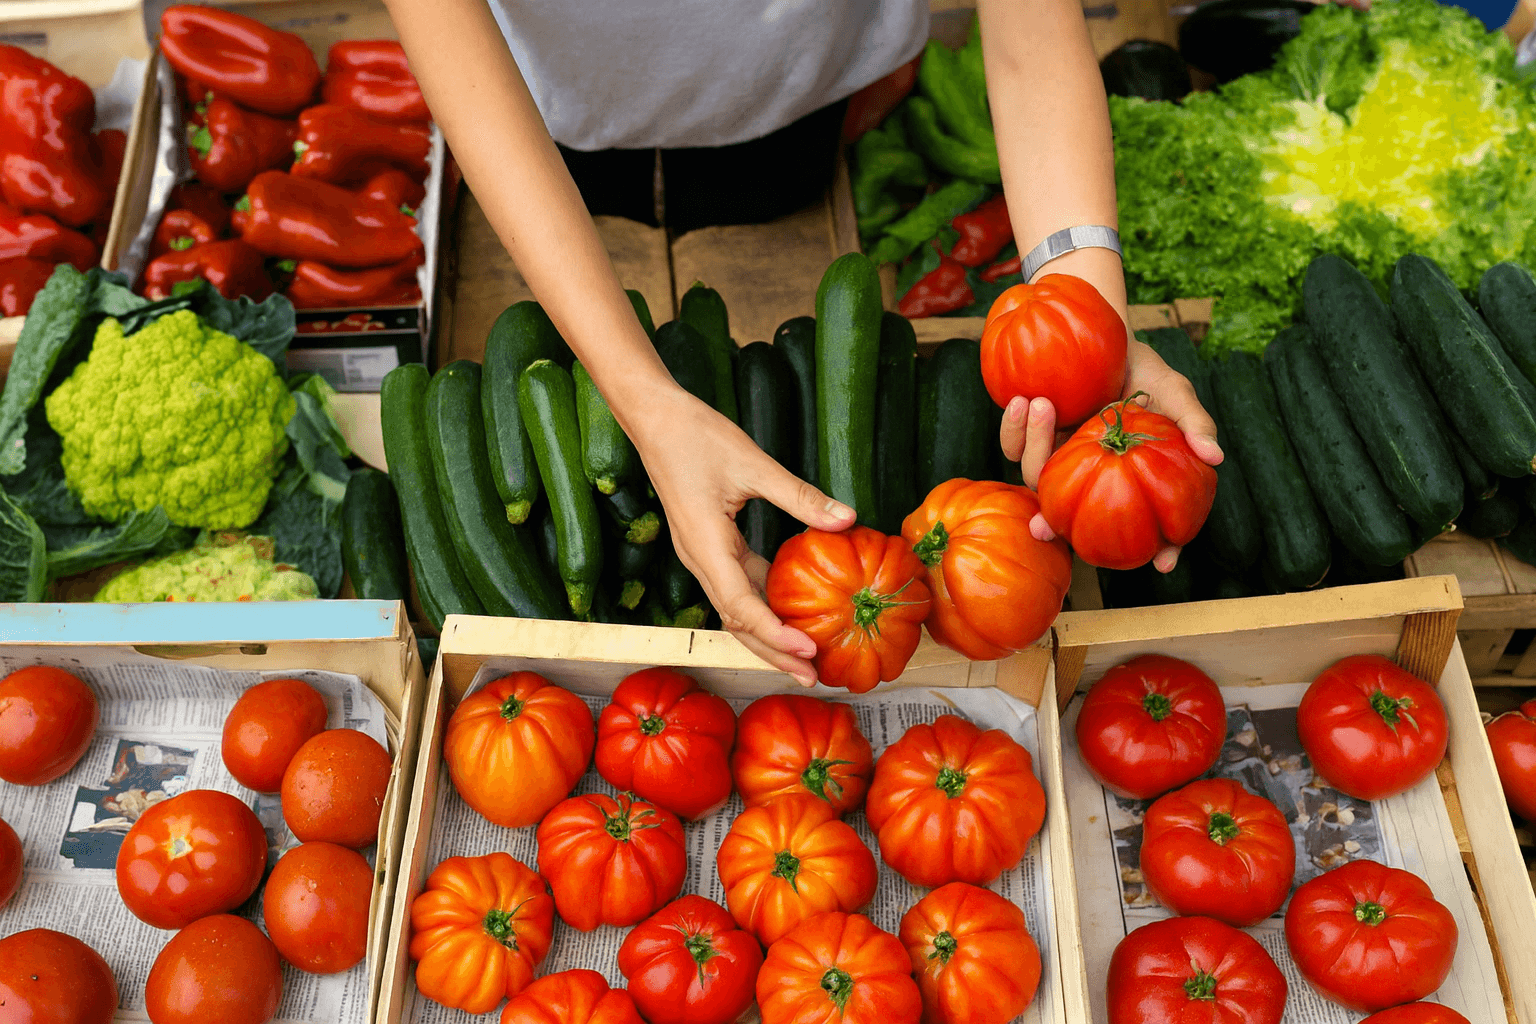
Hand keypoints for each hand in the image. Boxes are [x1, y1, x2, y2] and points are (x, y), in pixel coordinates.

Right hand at [629, 385, 855, 685]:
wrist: (654, 418)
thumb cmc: (696, 436)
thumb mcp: (753, 463)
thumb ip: (799, 496)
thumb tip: (847, 519)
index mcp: (705, 546)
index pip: (741, 607)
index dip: (775, 634)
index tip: (808, 651)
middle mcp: (698, 560)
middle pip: (736, 622)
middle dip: (773, 652)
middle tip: (813, 674)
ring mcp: (700, 556)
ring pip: (735, 609)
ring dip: (767, 635)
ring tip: (804, 657)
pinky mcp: (707, 546)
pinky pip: (736, 586)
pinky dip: (762, 606)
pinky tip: (791, 612)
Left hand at [998, 338, 1222, 570]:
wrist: (1105, 335)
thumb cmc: (1143, 371)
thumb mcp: (1174, 393)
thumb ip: (1193, 424)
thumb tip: (1216, 458)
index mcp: (1127, 479)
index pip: (1148, 524)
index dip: (1161, 549)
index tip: (1163, 564)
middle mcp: (1092, 479)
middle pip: (1073, 517)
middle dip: (1052, 528)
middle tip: (1041, 528)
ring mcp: (1060, 461)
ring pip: (1036, 477)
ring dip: (1034, 445)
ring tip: (1041, 403)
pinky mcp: (1031, 438)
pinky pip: (1013, 445)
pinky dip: (1013, 427)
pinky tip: (1022, 400)